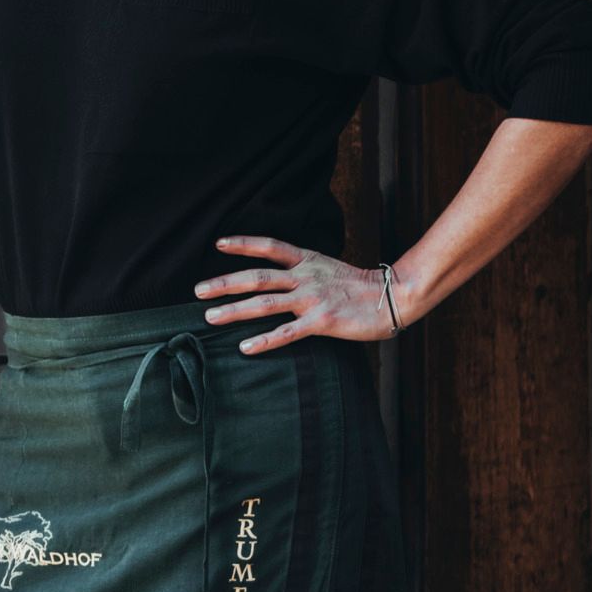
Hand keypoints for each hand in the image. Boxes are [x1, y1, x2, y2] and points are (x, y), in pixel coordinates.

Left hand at [194, 237, 402, 353]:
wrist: (393, 297)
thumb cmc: (362, 287)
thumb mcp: (330, 268)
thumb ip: (306, 271)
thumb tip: (284, 276)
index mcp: (308, 261)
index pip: (270, 246)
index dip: (243, 243)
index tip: (218, 244)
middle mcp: (305, 277)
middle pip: (257, 277)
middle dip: (224, 283)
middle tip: (198, 291)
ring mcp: (312, 299)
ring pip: (265, 304)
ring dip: (234, 310)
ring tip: (210, 318)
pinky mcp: (321, 322)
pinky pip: (287, 333)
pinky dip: (264, 340)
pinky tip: (245, 347)